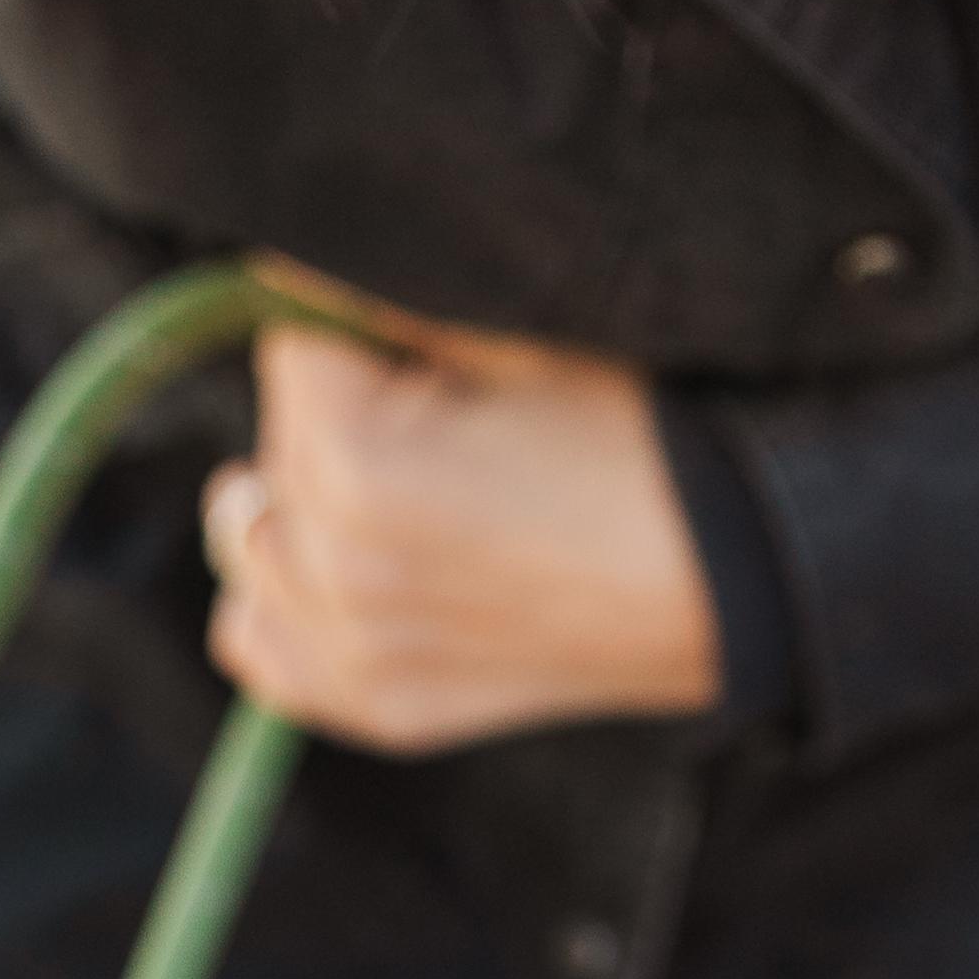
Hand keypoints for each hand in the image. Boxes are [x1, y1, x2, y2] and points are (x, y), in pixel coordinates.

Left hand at [201, 278, 720, 751]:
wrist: (727, 574)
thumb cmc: (636, 439)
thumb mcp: (517, 337)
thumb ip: (388, 305)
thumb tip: (291, 270)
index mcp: (360, 467)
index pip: (286, 350)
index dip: (358, 338)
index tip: (431, 357)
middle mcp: (337, 573)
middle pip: (267, 450)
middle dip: (328, 422)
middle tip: (442, 433)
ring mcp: (355, 656)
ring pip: (252, 542)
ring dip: (301, 510)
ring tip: (404, 502)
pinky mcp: (380, 708)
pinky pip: (259, 642)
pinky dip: (289, 601)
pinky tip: (357, 572)